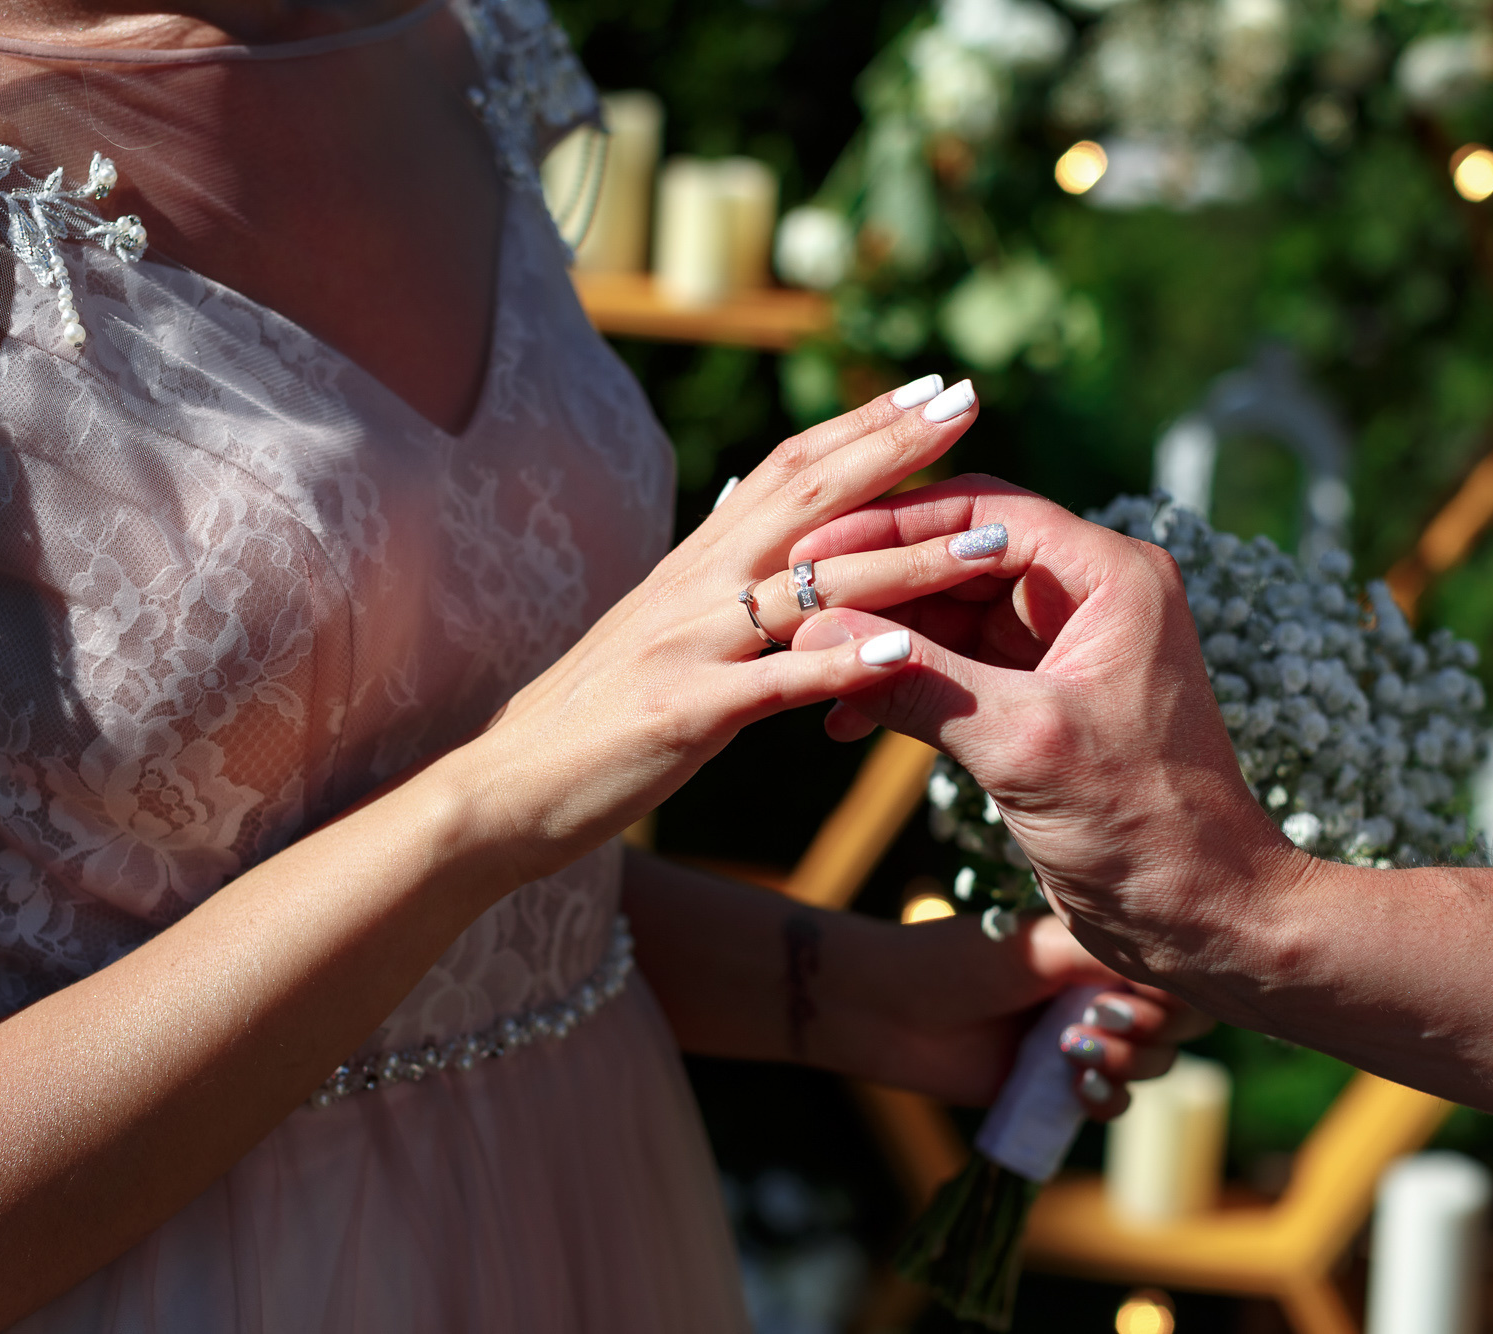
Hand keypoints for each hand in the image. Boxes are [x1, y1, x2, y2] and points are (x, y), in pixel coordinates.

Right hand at [448, 380, 1021, 881]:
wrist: (502, 788)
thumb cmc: (595, 717)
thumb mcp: (666, 634)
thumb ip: (720, 589)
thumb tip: (770, 543)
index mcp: (699, 562)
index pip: (790, 469)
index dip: (862, 425)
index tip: (932, 389)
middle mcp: (696, 583)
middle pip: (810, 496)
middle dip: (896, 446)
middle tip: (970, 400)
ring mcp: (691, 642)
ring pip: (814, 585)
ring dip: (908, 560)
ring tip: (990, 542)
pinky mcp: (686, 710)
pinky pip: (776, 682)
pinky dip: (841, 663)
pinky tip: (907, 654)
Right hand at [785, 477, 1306, 991]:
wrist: (1201, 917)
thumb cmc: (1144, 828)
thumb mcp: (1022, 745)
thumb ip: (919, 681)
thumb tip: (815, 632)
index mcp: (1110, 577)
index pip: (986, 511)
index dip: (894, 522)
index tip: (815, 548)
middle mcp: (1091, 597)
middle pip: (960, 555)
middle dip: (876, 582)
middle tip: (789, 600)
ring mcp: (1066, 649)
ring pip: (950, 613)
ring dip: (881, 638)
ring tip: (803, 663)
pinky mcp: (1042, 701)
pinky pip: (956, 666)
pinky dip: (903, 684)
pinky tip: (844, 716)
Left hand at [836, 911, 1211, 1118]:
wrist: (891, 1011)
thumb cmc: (956, 962)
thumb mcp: (1036, 945)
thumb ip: (1104, 953)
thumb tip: (1172, 962)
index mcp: (1100, 946)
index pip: (1177, 970)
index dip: (1169, 992)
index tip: (1119, 994)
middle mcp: (1103, 990)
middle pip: (1181, 1023)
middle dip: (1152, 1029)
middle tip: (1094, 1021)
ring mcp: (1087, 1040)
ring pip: (1154, 1064)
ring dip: (1128, 1064)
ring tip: (1071, 1052)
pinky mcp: (1062, 1088)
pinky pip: (1115, 1102)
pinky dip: (1108, 1099)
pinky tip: (1075, 1089)